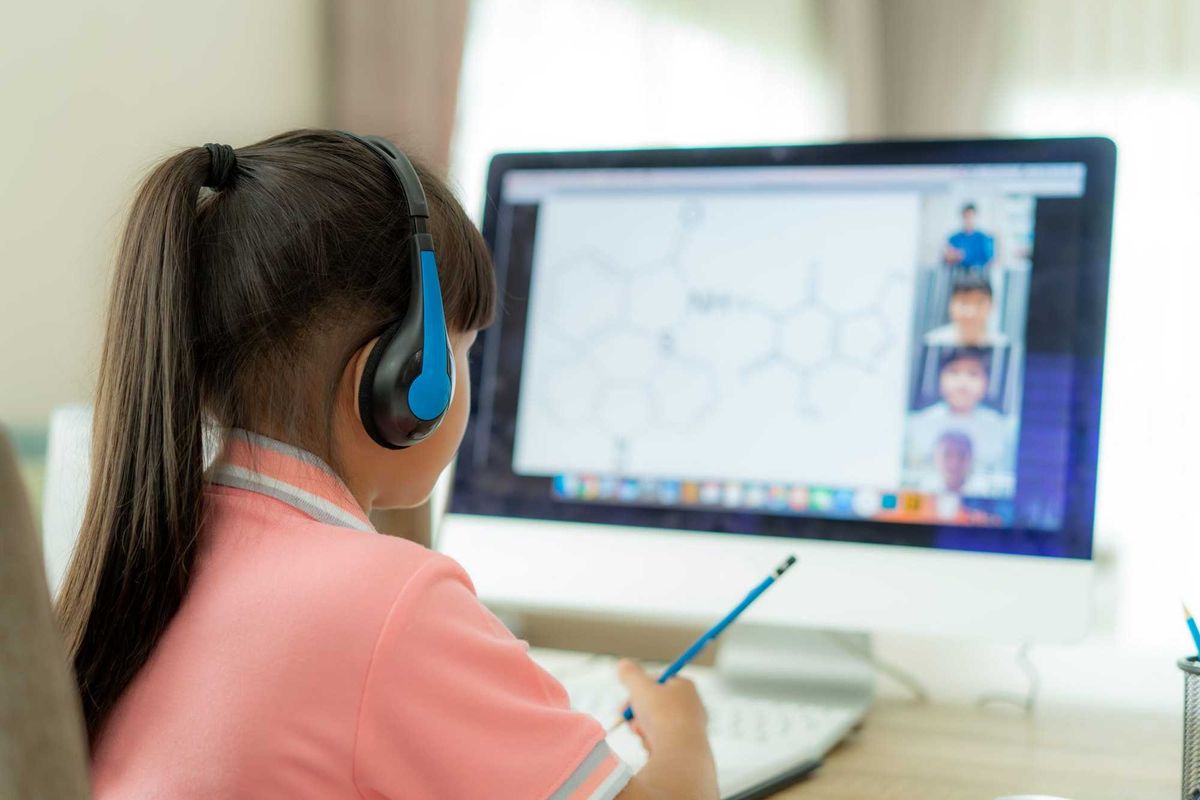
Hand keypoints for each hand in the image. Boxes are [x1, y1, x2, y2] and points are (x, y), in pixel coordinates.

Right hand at [613, 659, 717, 799]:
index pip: (658, 681)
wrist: (682, 755)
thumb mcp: (641, 688)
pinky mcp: (687, 747)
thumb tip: (622, 664)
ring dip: (643, 729)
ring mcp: (691, 728)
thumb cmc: (662, 716)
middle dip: (638, 713)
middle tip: (627, 719)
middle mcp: (692, 705)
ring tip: (642, 733)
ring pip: (656, 724)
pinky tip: (653, 747)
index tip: (628, 698)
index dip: (639, 689)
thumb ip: (630, 674)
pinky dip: (653, 743)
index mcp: (685, 686)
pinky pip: (662, 742)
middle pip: (655, 705)